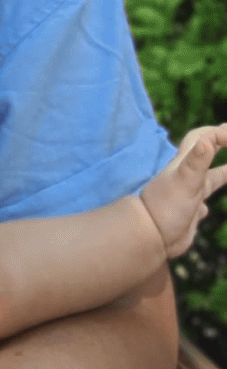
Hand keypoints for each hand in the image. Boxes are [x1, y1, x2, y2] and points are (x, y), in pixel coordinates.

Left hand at [140, 123, 226, 257]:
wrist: (150, 236)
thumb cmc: (165, 206)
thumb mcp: (185, 182)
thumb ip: (196, 162)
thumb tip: (208, 140)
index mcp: (184, 164)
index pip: (202, 138)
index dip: (218, 132)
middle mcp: (187, 176)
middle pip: (205, 153)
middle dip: (218, 142)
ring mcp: (189, 194)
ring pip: (208, 180)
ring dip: (222, 173)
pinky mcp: (189, 213)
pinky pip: (203, 204)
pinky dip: (209, 201)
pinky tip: (207, 208)